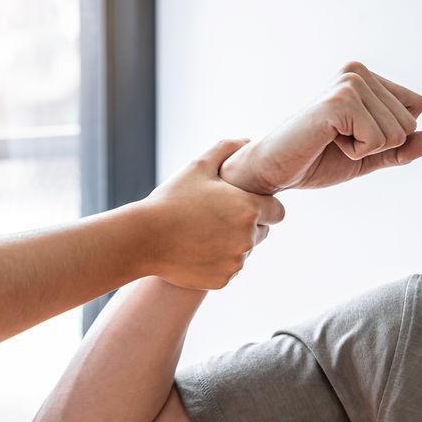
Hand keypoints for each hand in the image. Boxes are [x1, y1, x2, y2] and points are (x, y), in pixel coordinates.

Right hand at [139, 140, 285, 289]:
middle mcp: (248, 238)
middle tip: (217, 218)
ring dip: (231, 244)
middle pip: (262, 232)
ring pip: (243, 252)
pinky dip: (217, 263)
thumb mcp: (197, 167)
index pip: (278, 212)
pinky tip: (196, 251)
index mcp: (249, 209)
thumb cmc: (170, 200)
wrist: (143, 239)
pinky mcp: (223, 280)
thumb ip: (226, 149)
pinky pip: (228, 270)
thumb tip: (247, 141)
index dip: (264, 206)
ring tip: (202, 234)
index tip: (245, 204)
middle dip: (247, 225)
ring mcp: (236, 262)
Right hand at [220, 61, 421, 193]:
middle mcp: (358, 73)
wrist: (274, 170)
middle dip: (378, 145)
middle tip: (338, 141)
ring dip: (365, 150)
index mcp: (365, 77)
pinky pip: (377, 139)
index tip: (350, 136)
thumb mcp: (368, 156)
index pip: (415, 109)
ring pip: (397, 133)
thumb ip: (401, 148)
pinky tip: (327, 142)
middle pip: (409, 122)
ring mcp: (349, 84)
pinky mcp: (340, 102)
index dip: (388, 136)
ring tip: (331, 141)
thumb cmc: (315, 160)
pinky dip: (356, 153)